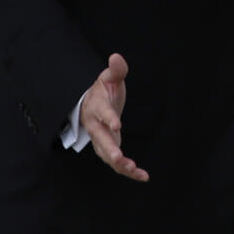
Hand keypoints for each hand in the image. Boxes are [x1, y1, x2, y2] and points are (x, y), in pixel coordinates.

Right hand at [79, 53, 148, 181]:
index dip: (109, 118)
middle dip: (110, 149)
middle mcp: (95, 126)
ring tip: (135, 170)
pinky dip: (128, 171)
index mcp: (96, 107)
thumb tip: (116, 57)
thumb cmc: (103, 90)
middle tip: (119, 158)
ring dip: (120, 165)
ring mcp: (101, 139)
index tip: (117, 125)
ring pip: (107, 155)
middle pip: (101, 140)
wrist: (90, 104)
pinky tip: (143, 176)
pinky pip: (116, 163)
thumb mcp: (108, 78)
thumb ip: (116, 70)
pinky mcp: (108, 149)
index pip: (102, 113)